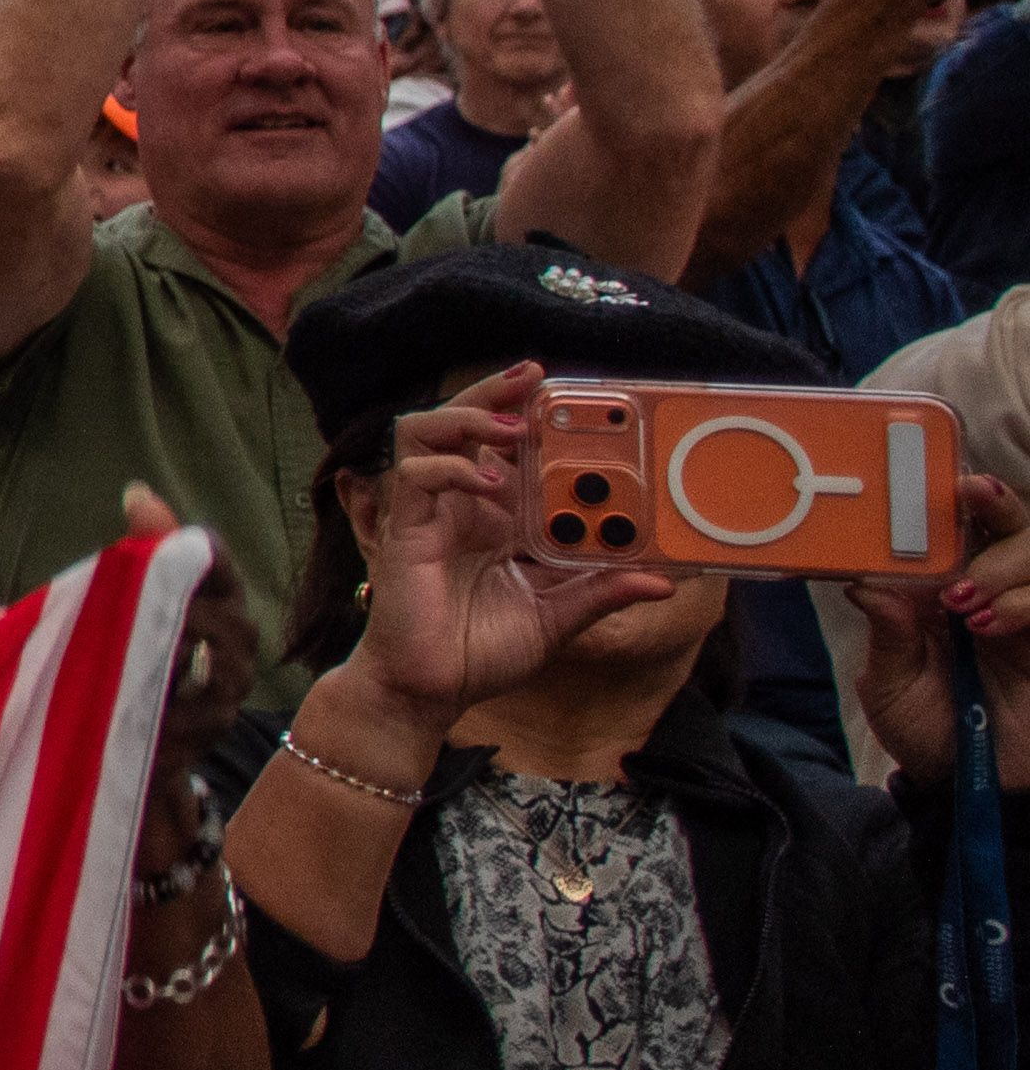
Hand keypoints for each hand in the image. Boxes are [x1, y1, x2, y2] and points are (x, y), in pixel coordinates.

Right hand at [329, 372, 674, 737]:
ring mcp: (429, 513)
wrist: (431, 691)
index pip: (506, 447)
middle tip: (534, 377)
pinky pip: (414, 477)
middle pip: (462, 422)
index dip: (527, 413)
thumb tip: (664, 583)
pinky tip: (484, 483)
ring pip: (425, 433)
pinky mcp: (405, 530)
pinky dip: (448, 469)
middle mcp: (460, 504)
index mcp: (495, 517)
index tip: (562, 392)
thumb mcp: (558, 618)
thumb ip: (601, 593)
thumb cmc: (481, 652)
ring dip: (466, 418)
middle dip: (494, 392)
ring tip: (510, 429)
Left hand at [843, 476, 1029, 792]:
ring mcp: (1028, 617)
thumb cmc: (927, 732)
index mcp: (943, 592)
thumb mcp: (890, 684)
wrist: (971, 790)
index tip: (943, 476)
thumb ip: (887, 633)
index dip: (954, 500)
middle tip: (971, 494)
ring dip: (1006, 564)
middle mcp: (992, 594)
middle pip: (1013, 527)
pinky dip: (1025, 602)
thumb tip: (865, 581)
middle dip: (996, 505)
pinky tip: (993, 624)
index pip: (958, 530)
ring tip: (967, 603)